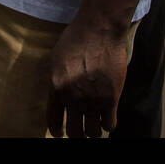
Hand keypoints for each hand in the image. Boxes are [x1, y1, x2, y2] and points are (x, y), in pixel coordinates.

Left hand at [45, 15, 129, 137]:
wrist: (99, 29)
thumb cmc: (75, 39)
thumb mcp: (55, 60)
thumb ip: (55, 81)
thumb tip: (57, 99)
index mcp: (55, 88)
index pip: (53, 122)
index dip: (57, 131)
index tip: (60, 133)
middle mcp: (72, 97)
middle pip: (74, 133)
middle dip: (77, 134)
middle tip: (80, 129)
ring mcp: (92, 99)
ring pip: (93, 133)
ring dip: (93, 130)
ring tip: (94, 124)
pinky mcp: (111, 98)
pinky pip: (110, 125)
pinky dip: (108, 124)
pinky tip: (107, 117)